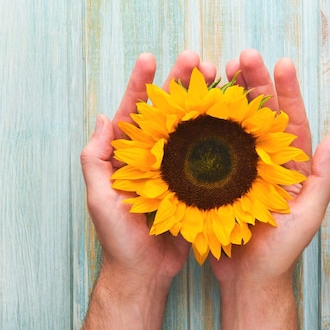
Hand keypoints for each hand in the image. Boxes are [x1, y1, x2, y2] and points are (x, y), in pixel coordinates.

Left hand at [80, 51, 217, 281]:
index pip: (134, 111)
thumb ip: (96, 159)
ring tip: (221, 79)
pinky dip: (219, 134)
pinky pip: (208, 155)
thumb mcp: (99, 197)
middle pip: (168, 111)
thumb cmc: (117, 237)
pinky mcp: (194, 184)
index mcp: (127, 155)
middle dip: (181, 83)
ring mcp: (175, 168)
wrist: (144, 271)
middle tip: (199, 60)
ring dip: (204, 102)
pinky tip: (232, 116)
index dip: (141, 84)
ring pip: (191, 127)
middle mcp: (153, 155)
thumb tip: (104, 118)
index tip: (151, 58)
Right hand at [209, 50, 329, 329]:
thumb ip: (323, 178)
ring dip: (228, 95)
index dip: (287, 91)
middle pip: (260, 114)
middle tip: (242, 56)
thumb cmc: (281, 251)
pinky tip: (196, 104)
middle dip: (253, 82)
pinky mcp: (216, 178)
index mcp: (290, 165)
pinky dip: (204, 124)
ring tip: (218, 69)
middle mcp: (265, 160)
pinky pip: (210, 146)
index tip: (281, 63)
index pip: (290, 121)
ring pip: (234, 123)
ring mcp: (239, 167)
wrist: (248, 278)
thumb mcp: (307, 216)